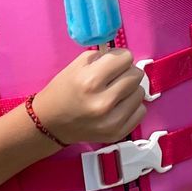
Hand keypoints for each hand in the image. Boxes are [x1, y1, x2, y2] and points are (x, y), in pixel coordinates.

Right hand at [32, 47, 151, 144]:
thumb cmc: (63, 90)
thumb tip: (125, 57)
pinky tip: (117, 107)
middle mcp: (103, 101)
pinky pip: (141, 110)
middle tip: (113, 78)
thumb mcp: (77, 66)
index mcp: (90, 81)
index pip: (126, 58)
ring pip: (140, 92)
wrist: (50, 123)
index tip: (113, 64)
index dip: (120, 58)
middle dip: (126, 72)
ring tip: (114, 93)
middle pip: (136, 75)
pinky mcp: (118, 133)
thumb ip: (103, 56)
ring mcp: (112, 120)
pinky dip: (132, 106)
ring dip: (130, 90)